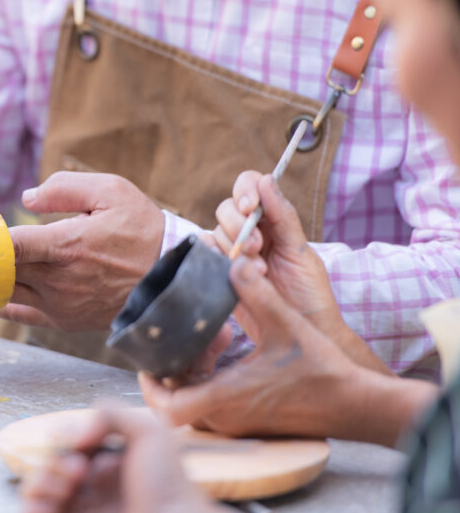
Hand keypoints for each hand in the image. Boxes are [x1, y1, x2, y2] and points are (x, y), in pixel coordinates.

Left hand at [0, 172, 164, 331]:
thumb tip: (27, 198)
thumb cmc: (142, 231)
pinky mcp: (63, 320)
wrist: (172, 280)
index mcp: (67, 245)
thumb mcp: (112, 192)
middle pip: (2, 269)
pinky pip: (19, 314)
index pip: (10, 244)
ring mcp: (59, 304)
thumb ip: (65, 187)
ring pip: (6, 291)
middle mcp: (58, 279)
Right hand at [20, 402, 265, 512]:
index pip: (62, 453)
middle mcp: (89, 494)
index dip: (62, 447)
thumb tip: (72, 436)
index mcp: (103, 469)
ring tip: (61, 494)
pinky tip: (45, 512)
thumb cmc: (171, 487)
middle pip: (44, 474)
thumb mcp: (148, 431)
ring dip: (35, 490)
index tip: (80, 449)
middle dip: (49, 468)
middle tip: (76, 472)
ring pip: (33, 502)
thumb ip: (110, 412)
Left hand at [140, 256, 432, 445]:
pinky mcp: (250, 423)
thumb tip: (232, 261)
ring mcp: (238, 424)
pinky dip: (208, 384)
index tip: (146, 366)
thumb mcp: (285, 323)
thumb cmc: (321, 370)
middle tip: (174, 344)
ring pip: (194, 406)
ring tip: (204, 342)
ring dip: (190, 377)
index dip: (149, 389)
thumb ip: (256, 291)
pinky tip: (226, 353)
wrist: (355, 404)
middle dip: (168, 375)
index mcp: (225, 398)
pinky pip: (214, 407)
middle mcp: (226, 417)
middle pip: (174, 405)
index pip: (167, 409)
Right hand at [213, 172, 388, 372]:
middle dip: (239, 225)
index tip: (251, 207)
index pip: (249, 186)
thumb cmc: (309, 294)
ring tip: (257, 270)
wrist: (302, 334)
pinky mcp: (219, 273)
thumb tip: (266, 179)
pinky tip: (236, 274)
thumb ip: (283, 216)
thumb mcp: (300, 252)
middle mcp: (249, 231)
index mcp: (272, 220)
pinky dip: (214, 258)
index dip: (244, 191)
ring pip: (214, 231)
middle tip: (258, 248)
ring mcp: (232, 253)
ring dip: (233, 247)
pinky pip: (203, 253)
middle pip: (226, 208)